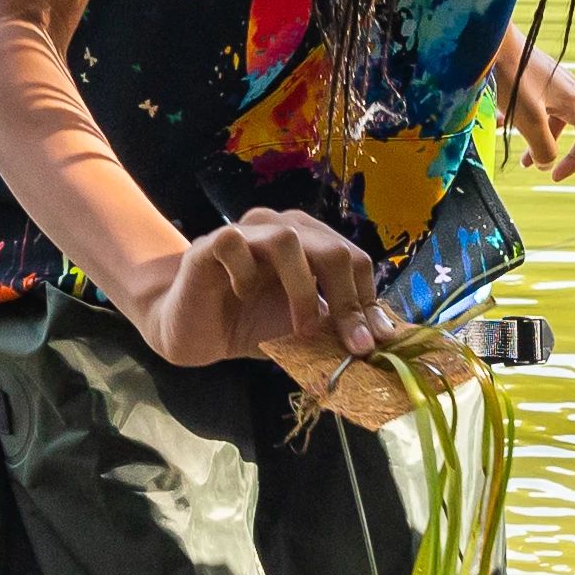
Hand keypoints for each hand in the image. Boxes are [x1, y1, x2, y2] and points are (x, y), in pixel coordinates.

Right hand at [123, 207, 384, 367]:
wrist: (195, 332)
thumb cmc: (251, 325)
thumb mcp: (302, 333)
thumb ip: (334, 331)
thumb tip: (379, 345)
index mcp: (313, 244)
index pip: (354, 261)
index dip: (368, 301)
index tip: (376, 342)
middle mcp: (285, 229)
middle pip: (332, 249)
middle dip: (348, 300)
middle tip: (354, 343)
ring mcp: (248, 232)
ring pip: (287, 239)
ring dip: (302, 289)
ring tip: (302, 328)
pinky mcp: (211, 243)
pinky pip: (234, 244)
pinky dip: (245, 274)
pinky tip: (242, 295)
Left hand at [493, 37, 574, 178]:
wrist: (495, 41)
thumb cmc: (511, 76)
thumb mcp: (528, 119)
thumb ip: (542, 147)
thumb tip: (546, 165)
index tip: (555, 176)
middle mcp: (573, 90)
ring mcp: (559, 83)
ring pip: (567, 119)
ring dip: (553, 142)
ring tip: (529, 162)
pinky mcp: (543, 79)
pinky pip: (549, 108)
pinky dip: (538, 126)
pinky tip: (513, 132)